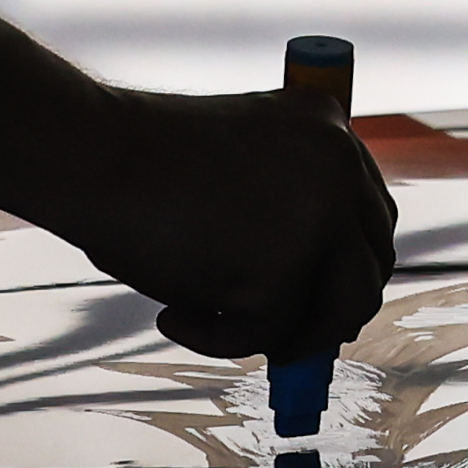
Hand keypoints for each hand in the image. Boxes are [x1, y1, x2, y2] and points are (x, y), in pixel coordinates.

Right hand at [68, 87, 394, 359]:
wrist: (97, 155)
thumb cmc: (142, 162)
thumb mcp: (238, 165)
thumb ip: (281, 208)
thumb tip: (306, 305)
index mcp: (329, 128)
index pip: (368, 213)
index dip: (343, 263)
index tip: (315, 298)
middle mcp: (340, 167)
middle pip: (371, 263)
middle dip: (330, 311)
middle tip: (284, 337)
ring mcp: (320, 218)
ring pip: (342, 307)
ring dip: (292, 336)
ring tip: (225, 328)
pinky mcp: (283, 271)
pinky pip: (266, 334)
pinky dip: (217, 339)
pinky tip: (172, 314)